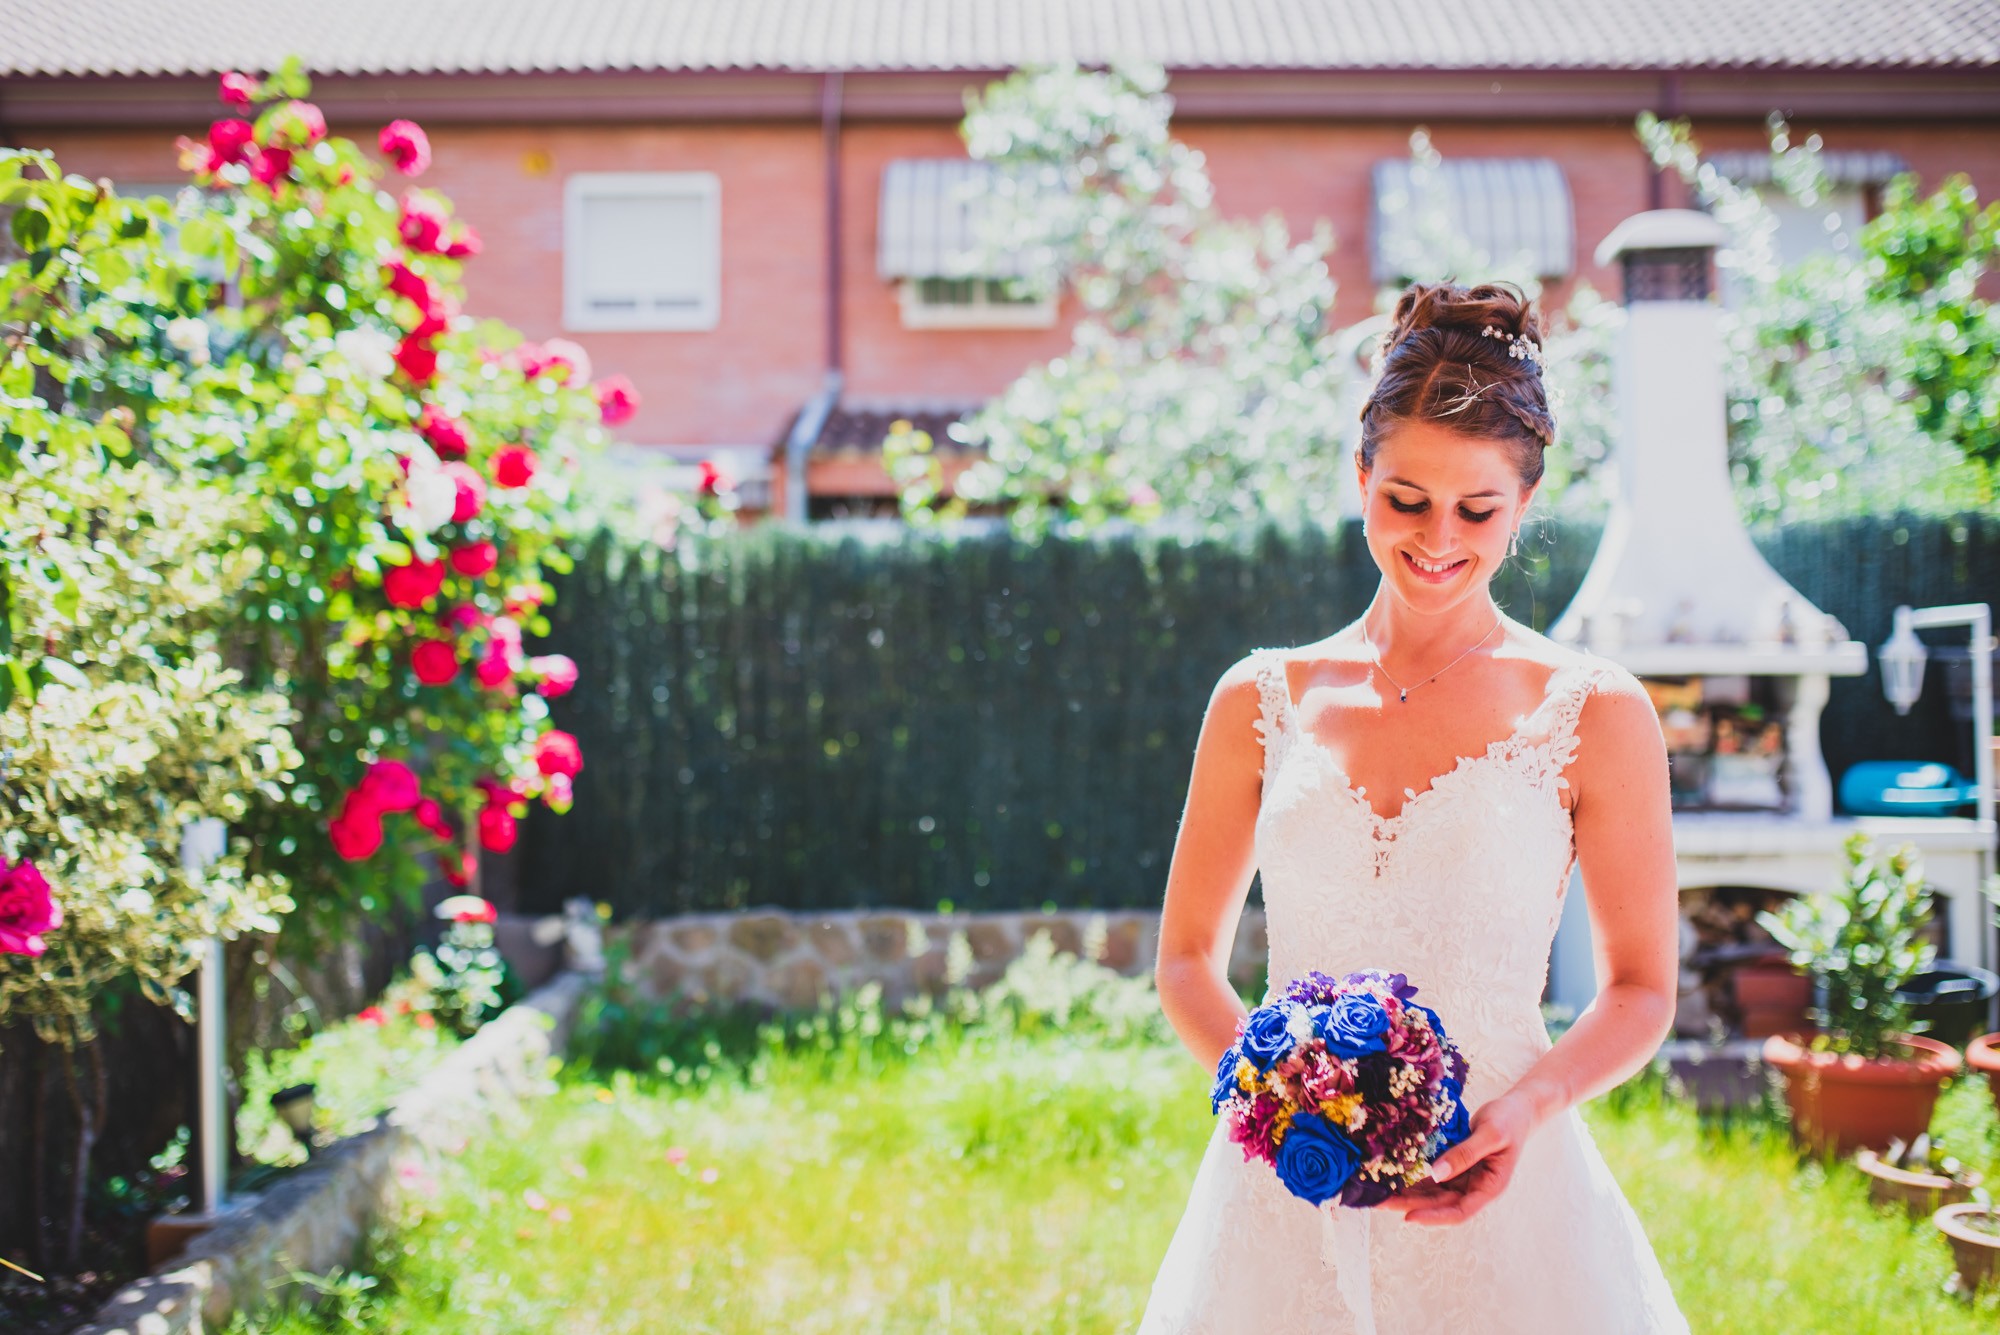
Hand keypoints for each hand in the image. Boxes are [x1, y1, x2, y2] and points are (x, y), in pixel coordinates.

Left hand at [1372, 1092, 1538, 1226]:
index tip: (1408, 1217)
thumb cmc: (1509, 1121)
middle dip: (1409, 1205)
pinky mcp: (1454, 1165)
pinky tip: (1391, 1172)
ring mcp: (1464, 1177)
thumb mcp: (1490, 1135)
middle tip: (1378, 1202)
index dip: (1434, 1217)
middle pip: (1439, 1204)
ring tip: (1377, 1191)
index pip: (1459, 1212)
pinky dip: (1413, 1176)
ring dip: (1407, 1193)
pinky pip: (1431, 1175)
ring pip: (1432, 1191)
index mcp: (1489, 1187)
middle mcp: (1474, 1187)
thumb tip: (1437, 1174)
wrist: (1516, 1109)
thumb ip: (1465, 1154)